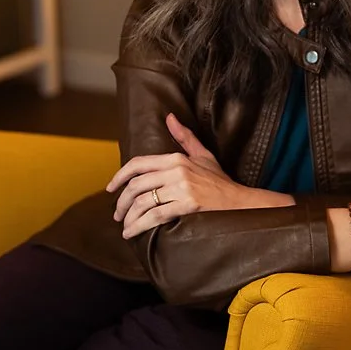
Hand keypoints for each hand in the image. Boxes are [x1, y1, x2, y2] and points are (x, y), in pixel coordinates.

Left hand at [106, 114, 283, 237]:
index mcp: (176, 158)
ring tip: (125, 226)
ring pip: (143, 201)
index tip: (110, 189)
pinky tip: (132, 232)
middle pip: (136, 185)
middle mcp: (176, 170)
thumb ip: (184, 137)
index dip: (119, 176)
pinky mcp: (187, 205)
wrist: (240, 201)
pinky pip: (155, 215)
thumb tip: (169, 117)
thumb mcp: (203, 155)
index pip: (138, 164)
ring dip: (129, 216)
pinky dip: (139, 225)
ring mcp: (182, 188)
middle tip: (117, 214)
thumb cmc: (220, 181)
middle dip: (122, 202)